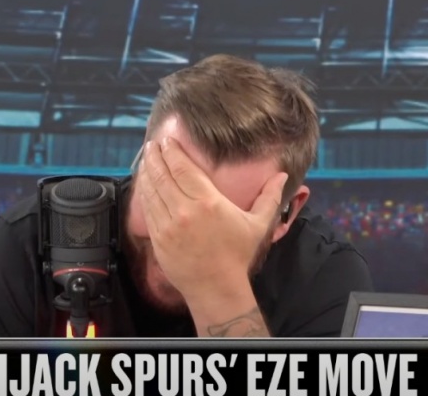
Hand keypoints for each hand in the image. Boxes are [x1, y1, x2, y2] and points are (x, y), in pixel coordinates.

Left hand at [138, 137, 287, 304]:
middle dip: (156, 156)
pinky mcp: (157, 237)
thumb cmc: (237, 256)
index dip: (172, 151)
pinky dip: (144, 193)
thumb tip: (283, 176)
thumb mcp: (258, 225)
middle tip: (153, 144)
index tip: (167, 140)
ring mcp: (168, 224)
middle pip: (164, 175)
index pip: (183, 168)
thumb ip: (269, 197)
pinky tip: (144, 183)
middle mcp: (184, 210)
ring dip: (147, 171)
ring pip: (152, 190)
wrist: (216, 288)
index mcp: (208, 202)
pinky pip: (147, 209)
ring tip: (146, 158)